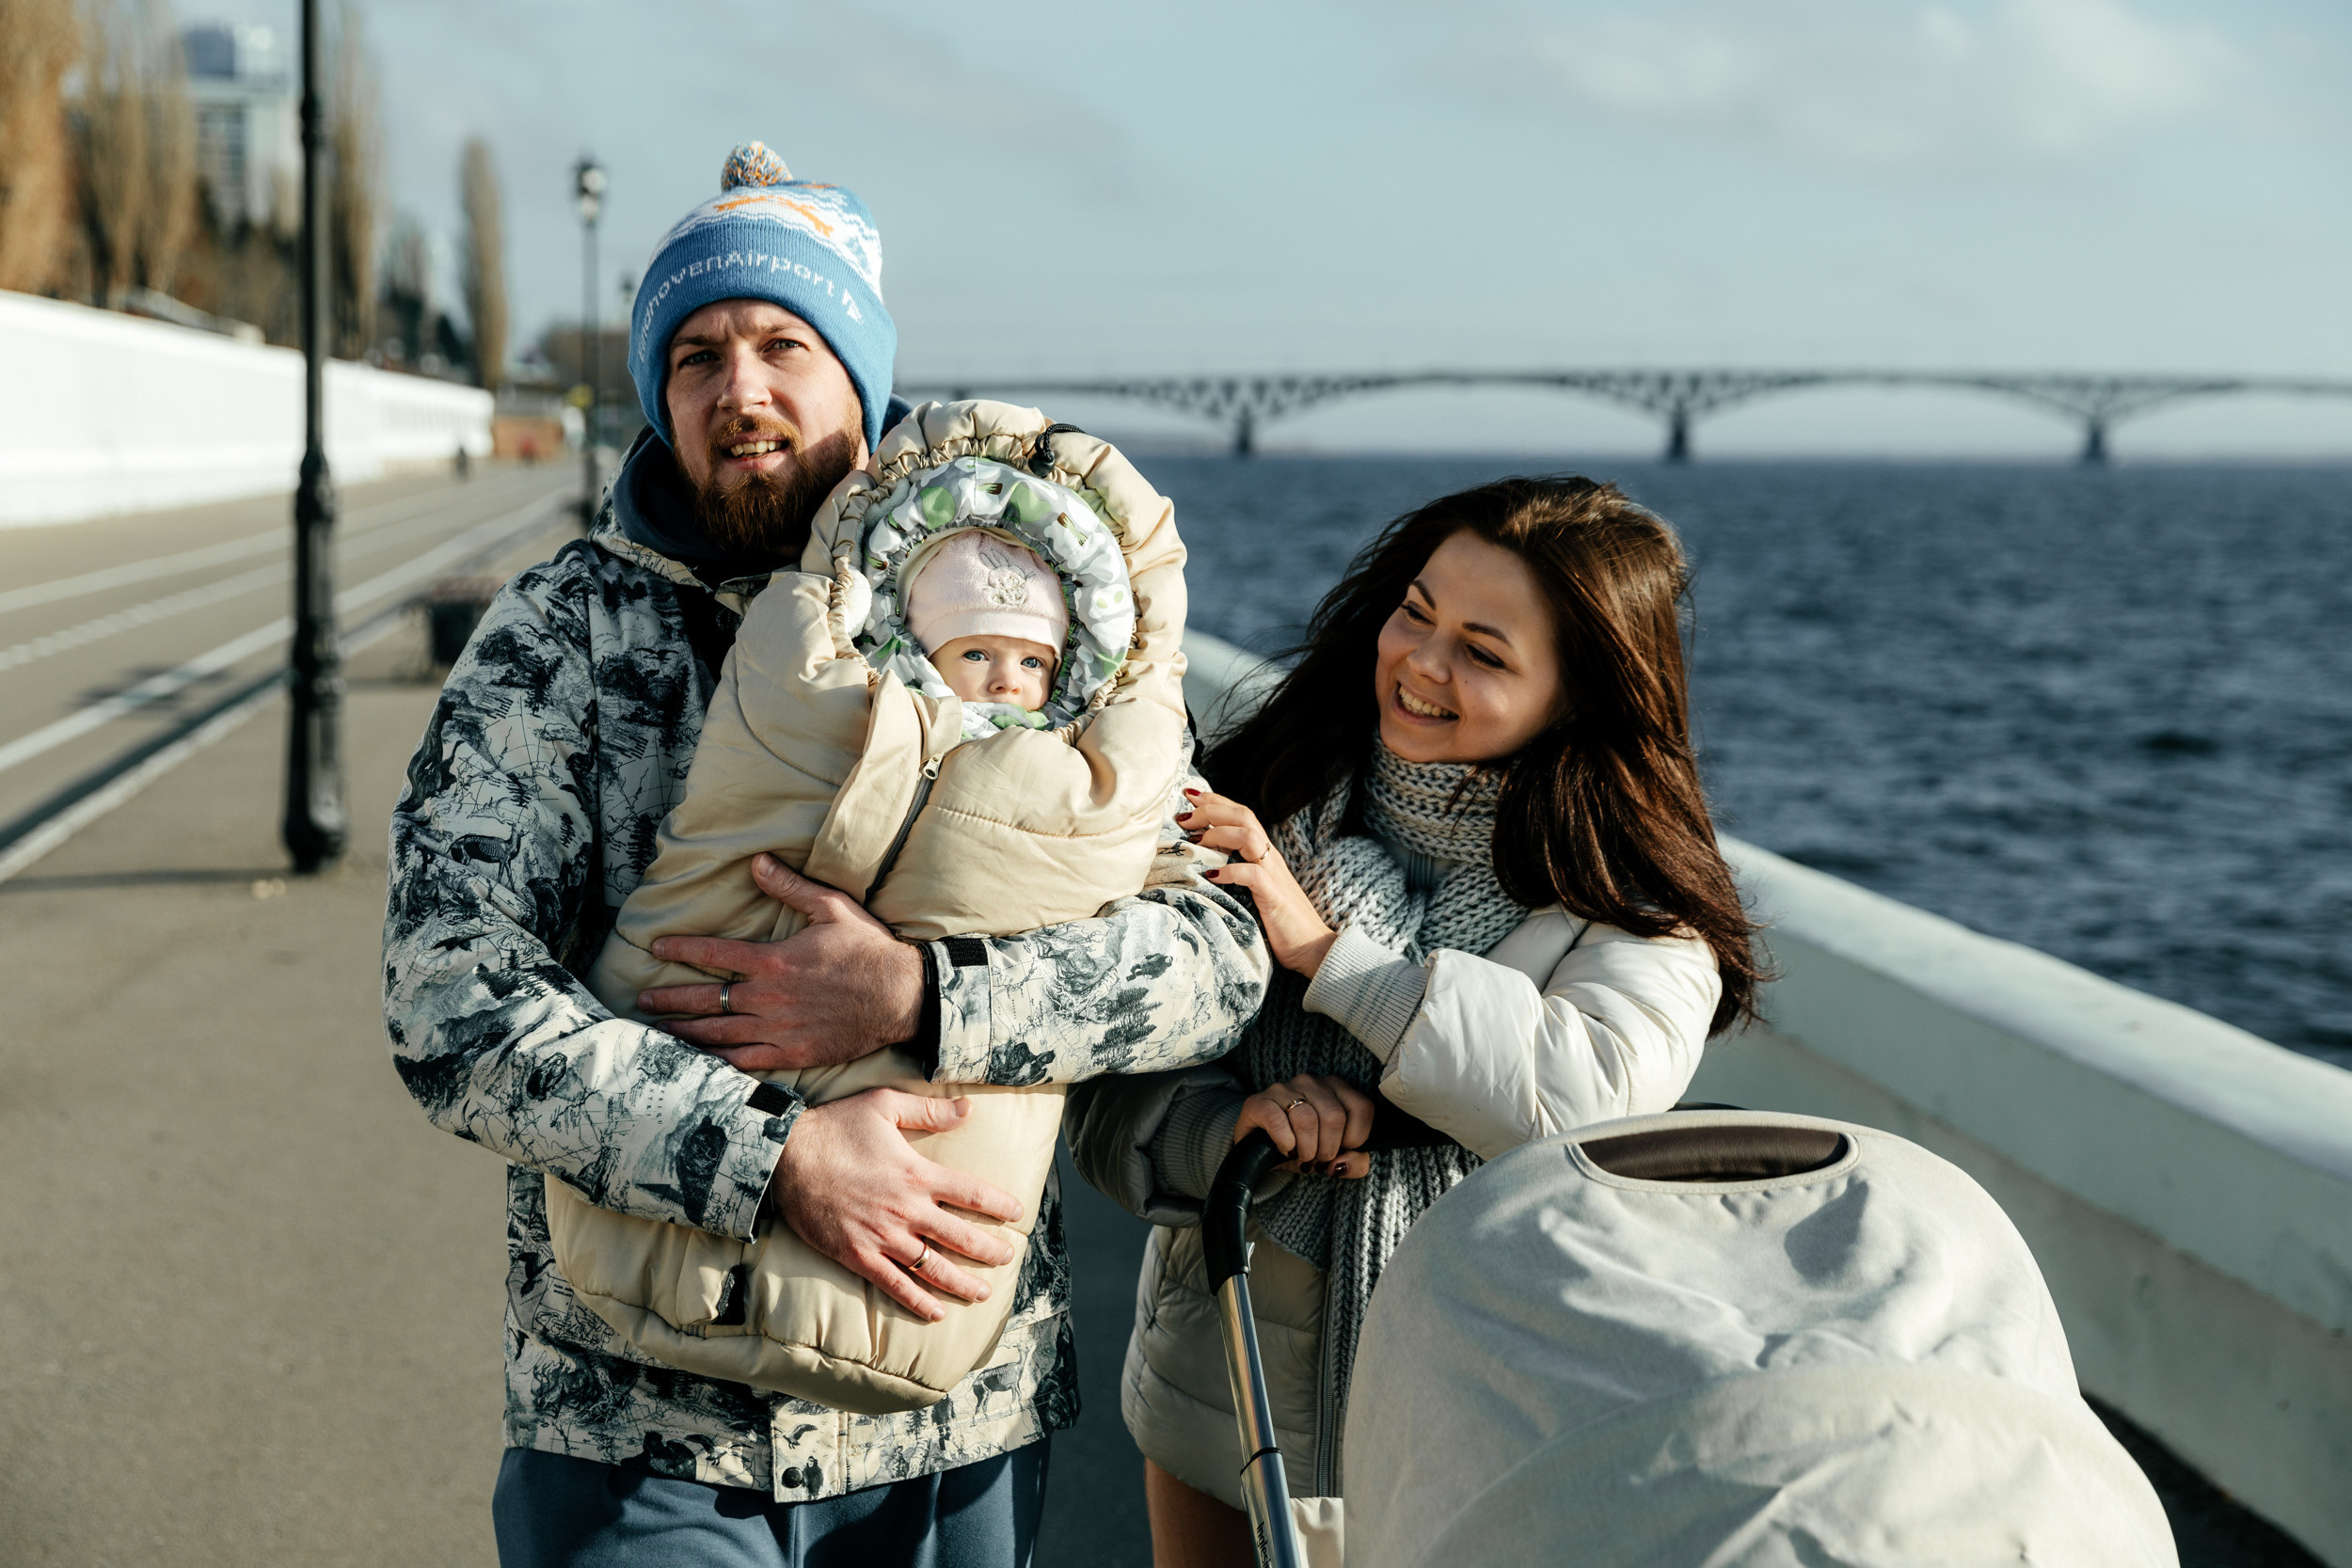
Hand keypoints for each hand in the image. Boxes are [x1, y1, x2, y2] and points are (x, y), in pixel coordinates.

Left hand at [641, 854, 924, 1071]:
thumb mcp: (831, 908)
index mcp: (774, 961)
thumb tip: (757, 862)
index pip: (714, 955)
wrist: (902, 997)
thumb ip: (790, 887)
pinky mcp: (792, 1054)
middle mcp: (768, 998)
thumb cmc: (868, 950)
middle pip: (705, 1000)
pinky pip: (745, 1061)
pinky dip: (717, 1062)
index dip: (681, 950)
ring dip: (684, 1033)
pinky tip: (699, 1063)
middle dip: (669, 999)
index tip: (655, 949)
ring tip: (658, 1033)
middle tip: (643, 1000)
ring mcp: (778, 1030)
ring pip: (718, 1034)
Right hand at [770, 1088, 1023, 1321]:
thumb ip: (930, 1110)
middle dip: (990, 1250)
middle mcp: (906, 1209)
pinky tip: (936, 1312)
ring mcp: (882, 1236)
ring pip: (933, 1267)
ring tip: (982, 1292)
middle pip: (961, 1237)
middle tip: (1007, 1257)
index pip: (973, 1194)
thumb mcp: (884, 1104)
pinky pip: (894, 1285)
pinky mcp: (857, 1255)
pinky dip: (918, 1301)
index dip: (1000, 1206)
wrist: (785, 1156)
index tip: (1018, 1213)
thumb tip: (969, 1110)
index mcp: (918, 1173)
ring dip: (962, 1282)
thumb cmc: (836, 1126)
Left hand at [1185, 790, 1335, 976]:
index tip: (1189, 796)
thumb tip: (1204, 866)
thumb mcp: (1255, 891)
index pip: (1242, 814)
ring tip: (1195, 843)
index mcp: (1266, 854)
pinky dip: (1229, 871)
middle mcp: (1271, 858)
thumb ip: (1238, 873)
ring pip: (1249, 835)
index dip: (1216, 801)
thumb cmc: (1280, 922)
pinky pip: (1252, 873)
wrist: (1312, 948)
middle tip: (1183, 818)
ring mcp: (1274, 875)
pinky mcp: (1274, 896)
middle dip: (1211, 810)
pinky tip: (1210, 877)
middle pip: (1244, 815)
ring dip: (1218, 834)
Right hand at [1234, 1073, 1374, 1178]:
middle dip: (1328, 1149)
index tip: (1341, 1150)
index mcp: (1336, 1087)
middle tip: (1318, 1160)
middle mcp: (1310, 1082)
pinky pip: (1278, 1122)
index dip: (1355, 1138)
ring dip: (1307, 1150)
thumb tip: (1341, 1164)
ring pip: (1307, 1120)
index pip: (1362, 1107)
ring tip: (1301, 1157)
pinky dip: (1285, 1144)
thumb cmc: (1305, 1147)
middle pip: (1334, 1116)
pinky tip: (1286, 1149)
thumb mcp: (1336, 1156)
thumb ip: (1356, 1162)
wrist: (1260, 1149)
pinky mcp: (1258, 1101)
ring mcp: (1283, 1088)